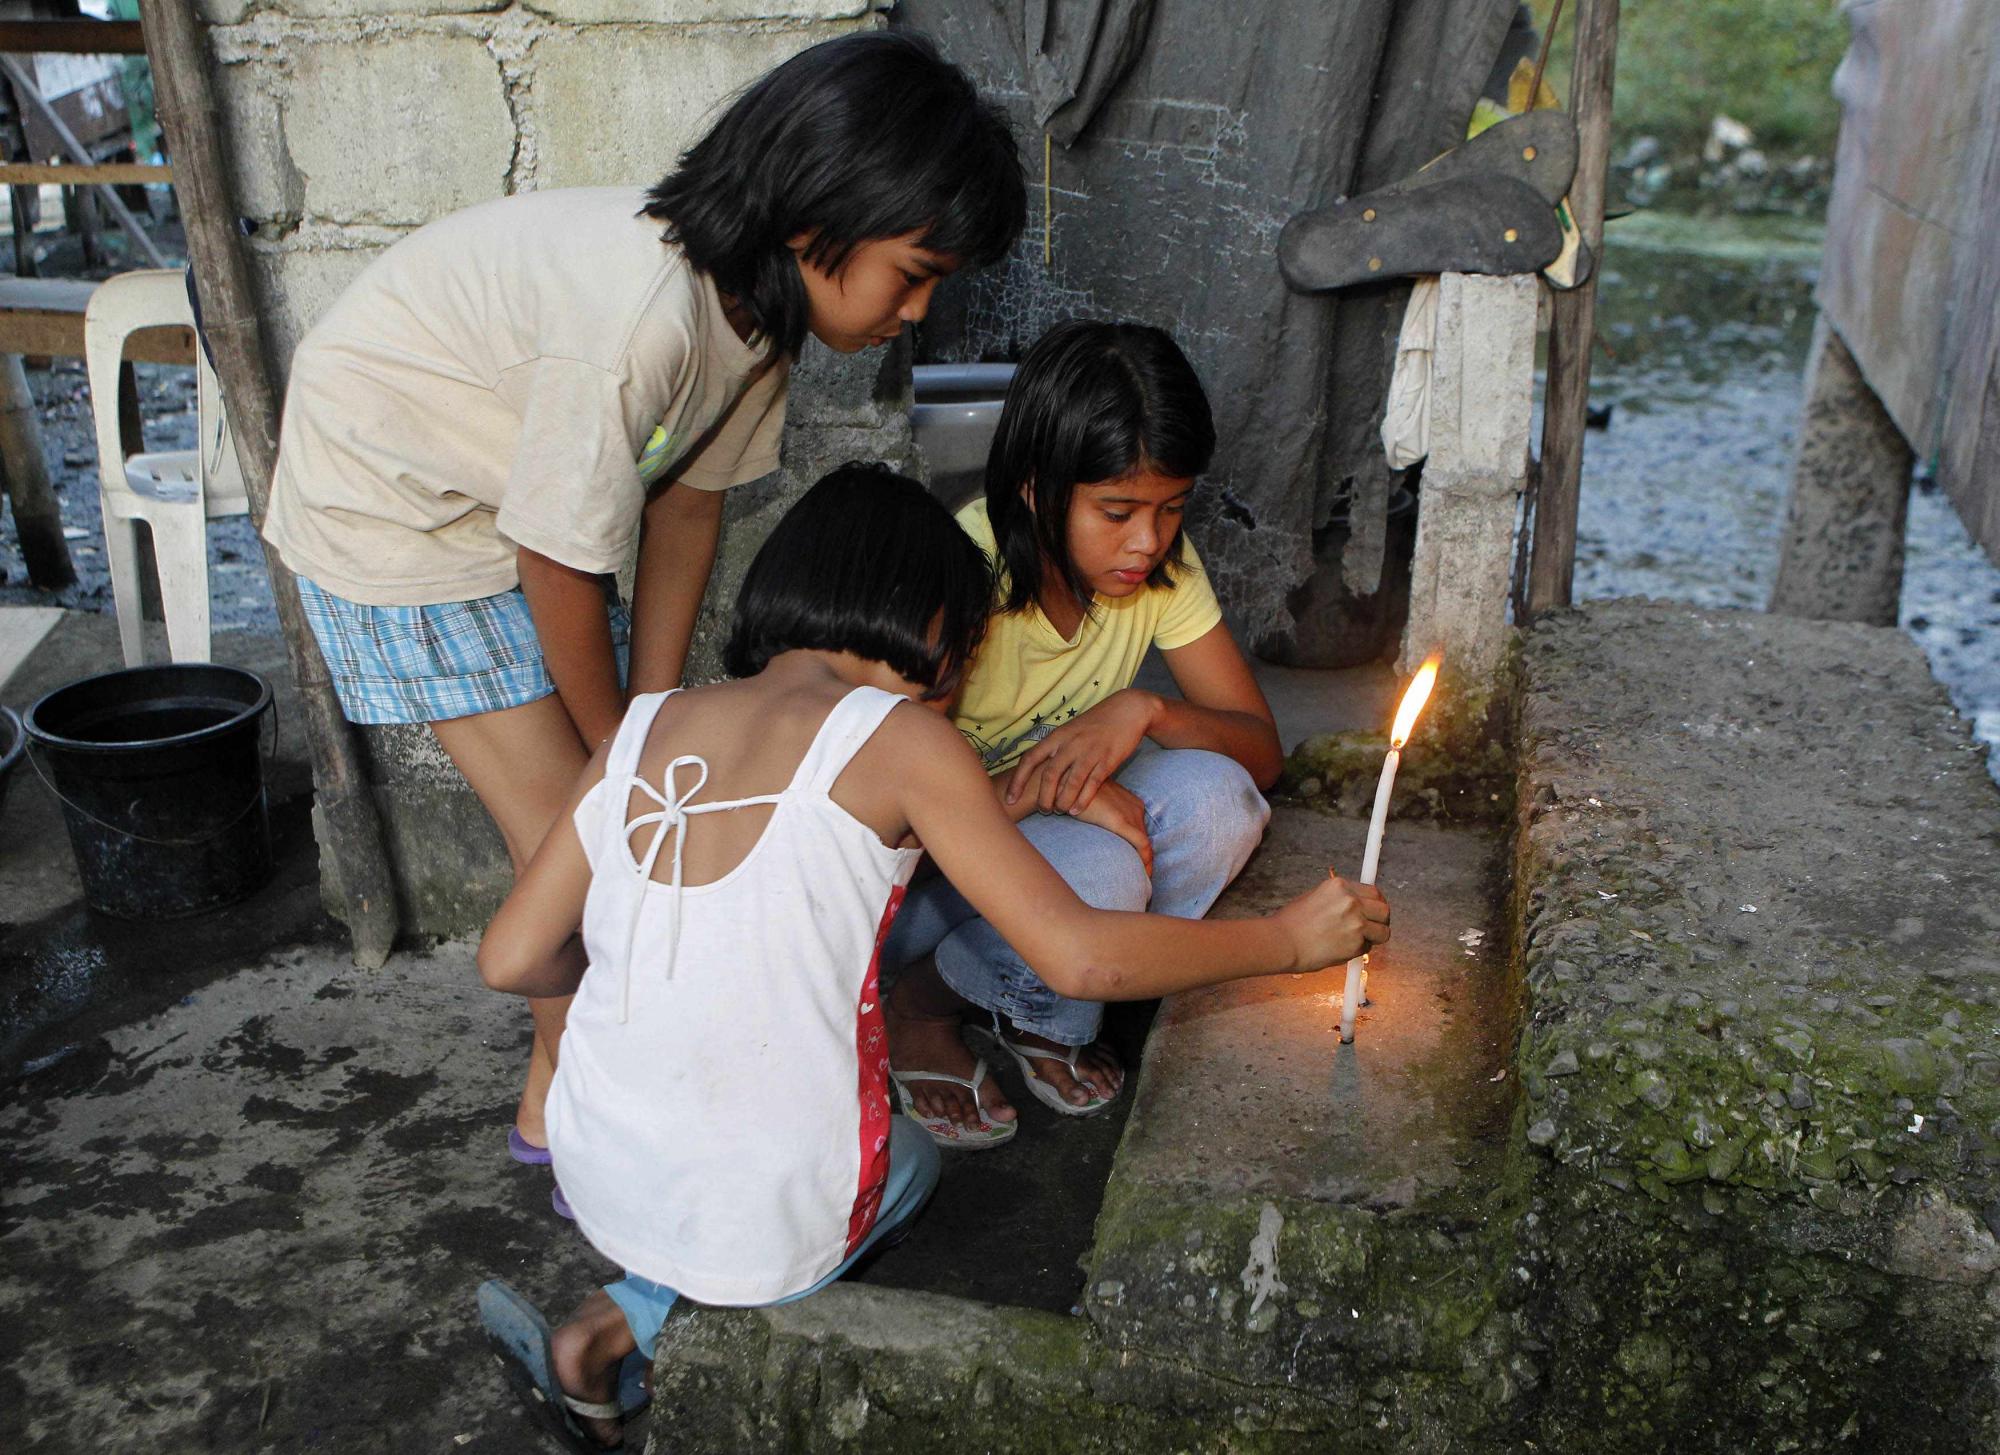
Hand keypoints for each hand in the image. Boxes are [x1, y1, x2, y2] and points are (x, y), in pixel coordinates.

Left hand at [1004, 690, 1158, 814]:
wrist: (1128, 710)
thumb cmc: (1095, 723)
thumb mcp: (1070, 730)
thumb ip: (1055, 748)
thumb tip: (1037, 769)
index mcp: (1057, 736)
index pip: (1029, 759)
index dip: (1018, 781)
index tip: (1010, 799)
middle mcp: (1070, 744)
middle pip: (1049, 775)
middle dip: (1043, 797)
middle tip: (1042, 810)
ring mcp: (1089, 752)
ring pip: (1070, 783)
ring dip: (1062, 802)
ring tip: (1059, 812)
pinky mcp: (1107, 760)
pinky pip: (1091, 784)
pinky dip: (1082, 800)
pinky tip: (1075, 811)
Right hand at [1072, 780, 1152, 875]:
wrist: (1066, 785)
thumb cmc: (1076, 796)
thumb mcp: (1096, 806)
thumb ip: (1104, 818)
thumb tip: (1100, 833)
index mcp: (1131, 802)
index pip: (1141, 831)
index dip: (1142, 850)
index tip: (1140, 865)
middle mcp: (1135, 807)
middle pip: (1145, 838)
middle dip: (1146, 860)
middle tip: (1145, 879)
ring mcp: (1129, 813)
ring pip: (1146, 844)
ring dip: (1147, 864)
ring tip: (1145, 881)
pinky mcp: (1121, 821)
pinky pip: (1142, 844)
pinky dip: (1146, 860)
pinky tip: (1145, 875)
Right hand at [1275, 876, 1389, 969]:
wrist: (1281, 942)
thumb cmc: (1291, 923)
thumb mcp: (1315, 896)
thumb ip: (1339, 899)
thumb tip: (1357, 905)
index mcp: (1340, 886)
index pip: (1373, 892)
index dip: (1375, 904)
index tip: (1374, 911)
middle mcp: (1351, 901)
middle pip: (1384, 909)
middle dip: (1381, 920)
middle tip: (1372, 928)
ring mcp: (1356, 922)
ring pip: (1383, 931)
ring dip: (1374, 937)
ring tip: (1357, 941)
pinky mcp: (1355, 943)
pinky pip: (1367, 948)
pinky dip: (1359, 950)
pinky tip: (1341, 949)